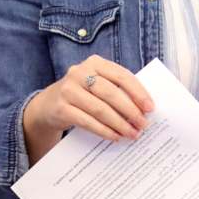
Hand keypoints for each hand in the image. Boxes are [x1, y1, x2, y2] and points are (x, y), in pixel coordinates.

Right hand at [23, 55, 154, 156]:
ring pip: (100, 109)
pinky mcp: (61, 108)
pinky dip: (104, 130)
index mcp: (95, 62)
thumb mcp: (96, 83)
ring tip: (132, 133)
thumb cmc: (83, 93)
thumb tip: (144, 107)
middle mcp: (80, 72)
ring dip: (119, 124)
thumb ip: (116, 88)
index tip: (150, 107)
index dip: (138, 92)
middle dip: (130, 111)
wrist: (48, 104)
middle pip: (111, 93)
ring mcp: (68, 90)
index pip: (121, 75)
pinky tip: (115, 137)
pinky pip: (87, 121)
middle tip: (144, 125)